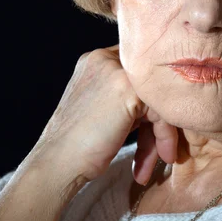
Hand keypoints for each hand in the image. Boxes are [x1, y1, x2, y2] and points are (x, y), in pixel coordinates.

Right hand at [29, 45, 177, 184]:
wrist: (58, 162)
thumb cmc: (78, 145)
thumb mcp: (101, 108)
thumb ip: (125, 96)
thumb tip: (163, 101)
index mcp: (96, 60)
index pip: (140, 71)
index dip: (152, 99)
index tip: (156, 128)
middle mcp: (104, 58)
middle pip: (152, 83)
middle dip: (159, 118)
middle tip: (161, 148)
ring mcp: (116, 71)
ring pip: (160, 98)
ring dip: (163, 132)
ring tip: (161, 156)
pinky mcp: (128, 90)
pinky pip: (162, 111)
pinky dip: (164, 136)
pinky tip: (158, 157)